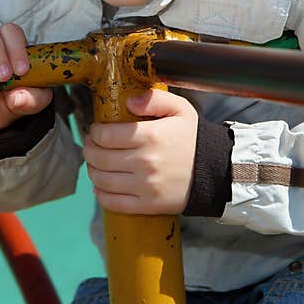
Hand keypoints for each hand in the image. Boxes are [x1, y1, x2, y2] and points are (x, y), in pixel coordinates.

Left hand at [84, 89, 198, 214]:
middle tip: (92, 144)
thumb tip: (128, 102)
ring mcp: (145, 187)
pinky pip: (112, 202)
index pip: (105, 135)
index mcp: (151, 136)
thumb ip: (154, 98)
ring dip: (92, 169)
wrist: (214, 170)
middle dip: (89, 148)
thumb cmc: (192, 138)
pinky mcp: (147, 205)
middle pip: (99, 157)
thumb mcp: (180, 109)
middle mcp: (145, 162)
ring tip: (96, 162)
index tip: (97, 129)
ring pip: (101, 180)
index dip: (95, 131)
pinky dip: (100, 194)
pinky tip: (101, 185)